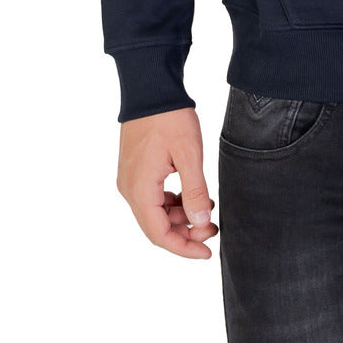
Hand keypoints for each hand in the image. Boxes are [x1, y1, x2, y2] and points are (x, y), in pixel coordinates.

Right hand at [117, 107, 217, 258]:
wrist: (151, 90)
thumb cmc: (169, 119)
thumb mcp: (189, 154)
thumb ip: (195, 190)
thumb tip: (200, 223)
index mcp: (139, 189)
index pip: (159, 234)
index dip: (184, 248)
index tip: (207, 253)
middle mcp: (129, 189)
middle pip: (156, 227)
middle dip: (185, 232)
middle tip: (213, 228)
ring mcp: (130, 180)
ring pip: (155, 213)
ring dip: (181, 217)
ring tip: (207, 210)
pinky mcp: (136, 171)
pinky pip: (153, 198)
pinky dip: (173, 202)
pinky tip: (193, 195)